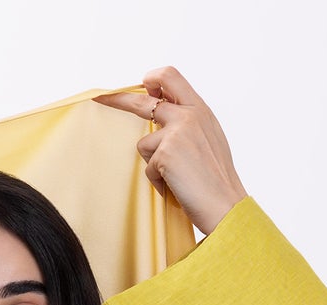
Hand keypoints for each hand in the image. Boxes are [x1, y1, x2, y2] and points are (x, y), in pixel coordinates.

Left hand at [93, 67, 248, 234]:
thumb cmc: (217, 180)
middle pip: (144, 99)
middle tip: (100, 98)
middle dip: (119, 98)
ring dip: (154, 164)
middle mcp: (188, 114)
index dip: (152, 80)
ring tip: (176, 178)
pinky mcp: (165, 152)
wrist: (226, 205)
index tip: (141, 86)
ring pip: (145, 143)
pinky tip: (176, 188)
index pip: (170, 77)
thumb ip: (187, 123)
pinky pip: (148, 167)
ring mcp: (176, 132)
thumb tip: (161, 116)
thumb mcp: (208, 139)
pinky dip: (158, 181)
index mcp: (200, 109)